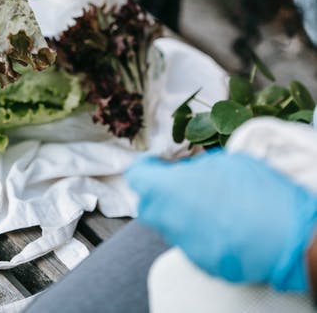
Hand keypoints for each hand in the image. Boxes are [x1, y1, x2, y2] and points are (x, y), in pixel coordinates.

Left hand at [126, 149, 316, 291]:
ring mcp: (186, 246)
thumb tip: (184, 171)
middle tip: (180, 180)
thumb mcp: (222, 161)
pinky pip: (193, 244)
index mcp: (169, 190)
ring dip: (181, 212)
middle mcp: (170, 221)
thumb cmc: (257, 190)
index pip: (137, 176)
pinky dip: (200, 232)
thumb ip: (192, 168)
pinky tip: (224, 223)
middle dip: (159, 191)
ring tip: (210, 201)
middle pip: (148, 205)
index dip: (146, 166)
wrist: (288, 235)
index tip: (159, 161)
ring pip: (171, 226)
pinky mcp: (205, 264)